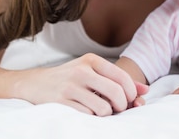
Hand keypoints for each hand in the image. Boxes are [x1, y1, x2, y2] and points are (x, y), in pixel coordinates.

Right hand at [13, 53, 147, 115]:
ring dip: (105, 114)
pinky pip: (87, 117)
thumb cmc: (69, 79)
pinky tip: (85, 112)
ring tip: (98, 110)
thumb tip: (145, 91)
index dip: (131, 93)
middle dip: (121, 106)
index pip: (122, 77)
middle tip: (116, 108)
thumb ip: (118, 80)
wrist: (33, 84)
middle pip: (116, 94)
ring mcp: (70, 87)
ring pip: (103, 109)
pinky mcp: (61, 102)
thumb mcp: (92, 72)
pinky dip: (90, 118)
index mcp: (91, 60)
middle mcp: (81, 71)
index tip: (128, 100)